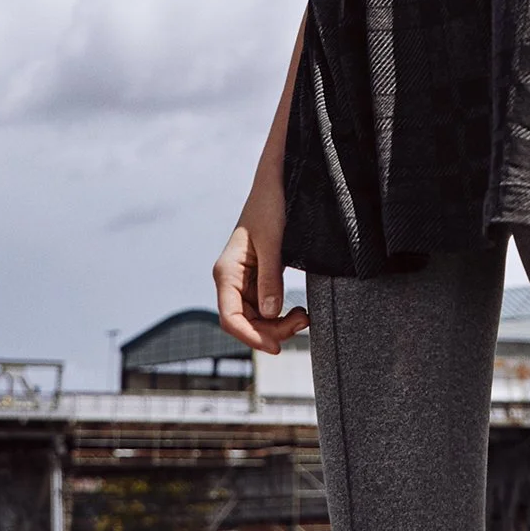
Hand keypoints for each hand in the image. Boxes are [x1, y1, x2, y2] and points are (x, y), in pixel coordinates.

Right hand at [213, 187, 308, 353]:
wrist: (275, 183)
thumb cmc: (270, 206)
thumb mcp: (273, 242)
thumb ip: (270, 279)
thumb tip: (270, 315)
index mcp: (226, 272)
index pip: (230, 317)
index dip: (251, 337)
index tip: (275, 347)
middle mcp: (231, 279)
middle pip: (244, 322)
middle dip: (270, 330)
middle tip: (302, 323)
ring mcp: (244, 280)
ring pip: (255, 317)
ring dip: (277, 324)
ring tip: (303, 317)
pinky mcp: (258, 277)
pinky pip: (264, 305)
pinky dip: (280, 313)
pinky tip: (297, 310)